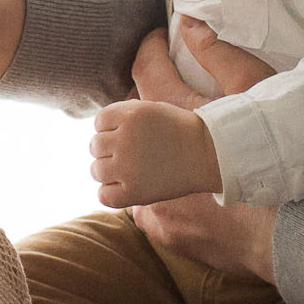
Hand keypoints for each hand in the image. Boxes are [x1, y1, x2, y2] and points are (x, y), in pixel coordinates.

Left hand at [90, 99, 220, 205]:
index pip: (99, 122)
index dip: (111, 129)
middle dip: (109, 150)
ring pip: (95, 170)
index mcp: (130, 114)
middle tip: (132, 155)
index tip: (129, 136)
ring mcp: (128, 166)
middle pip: (95, 146)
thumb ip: (124, 114)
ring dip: (108, 171)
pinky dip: (110, 193)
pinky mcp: (134, 191)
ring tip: (128, 171)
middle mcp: (125, 138)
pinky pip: (104, 195)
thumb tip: (98, 129)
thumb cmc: (181, 131)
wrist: (209, 155)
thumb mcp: (152, 109)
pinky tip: (124, 188)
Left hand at [123, 17, 280, 282]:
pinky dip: (114, 187)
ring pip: (99, 159)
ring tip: (142, 156)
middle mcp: (135, 135)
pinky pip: (104, 192)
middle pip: (107, 122)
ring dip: (114, 156)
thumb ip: (215, 52)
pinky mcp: (132, 198)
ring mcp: (130, 168)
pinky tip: (138, 182)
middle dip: (122, 123)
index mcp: (161, 101)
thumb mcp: (246, 83)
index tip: (159, 49)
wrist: (251, 184)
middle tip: (150, 125)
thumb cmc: (253, 135)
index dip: (149, 52)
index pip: (142, 67)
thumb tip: (188, 22)